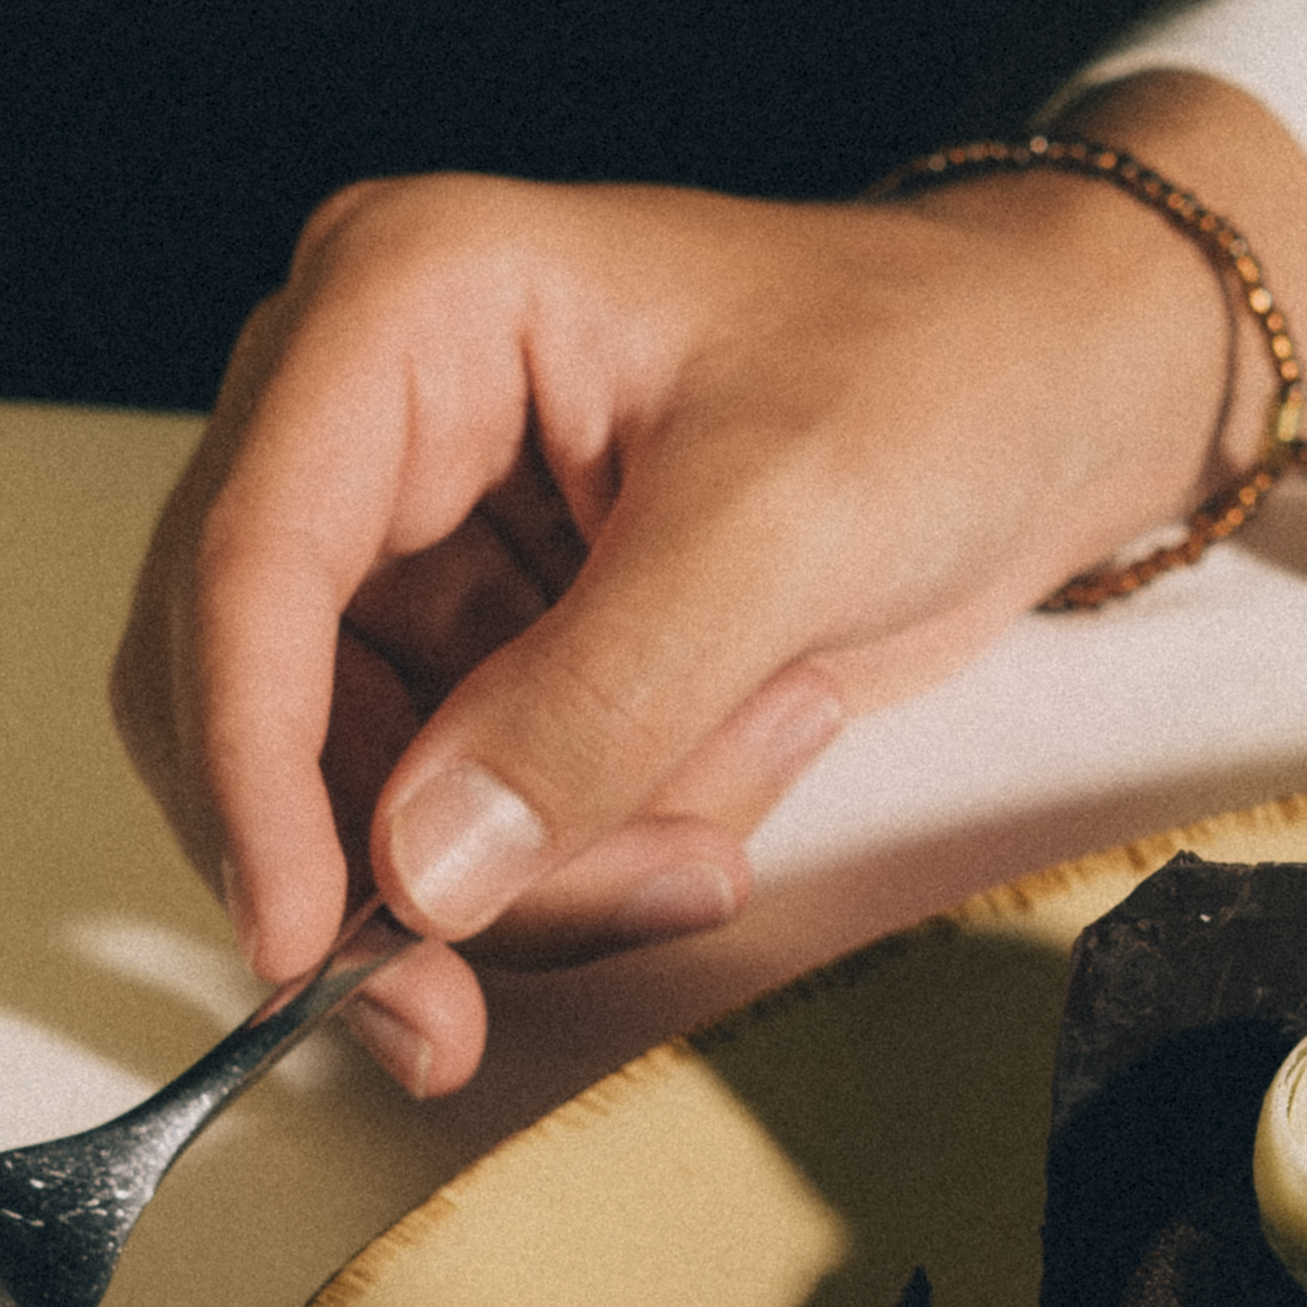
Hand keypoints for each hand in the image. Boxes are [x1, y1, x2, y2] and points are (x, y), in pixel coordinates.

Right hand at [108, 77, 1306, 1092]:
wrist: (1059, 396)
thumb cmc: (940, 372)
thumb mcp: (783, 523)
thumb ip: (599, 700)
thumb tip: (424, 867)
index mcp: (402, 304)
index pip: (247, 560)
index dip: (249, 770)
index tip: (302, 943)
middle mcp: (372, 415)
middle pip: (267, 700)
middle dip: (396, 861)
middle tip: (478, 1002)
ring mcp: (423, 539)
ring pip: (362, 790)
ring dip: (535, 867)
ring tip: (714, 835)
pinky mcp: (490, 644)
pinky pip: (466, 814)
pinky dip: (589, 851)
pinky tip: (727, 791)